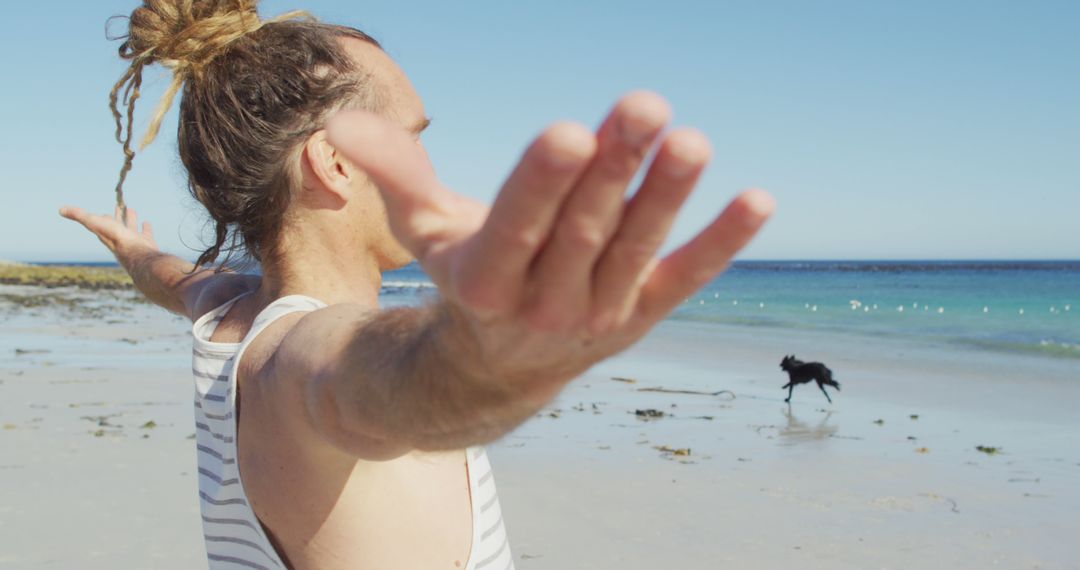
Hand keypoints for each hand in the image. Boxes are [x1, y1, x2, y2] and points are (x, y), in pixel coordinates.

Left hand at [59, 205, 159, 260]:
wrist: (138, 254)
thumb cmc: (116, 239)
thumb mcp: (94, 223)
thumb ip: (79, 215)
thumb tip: (60, 209)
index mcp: (106, 234)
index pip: (102, 223)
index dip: (101, 217)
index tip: (102, 212)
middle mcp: (119, 238)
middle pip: (117, 225)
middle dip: (117, 216)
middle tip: (118, 207)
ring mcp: (133, 241)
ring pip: (131, 228)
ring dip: (131, 219)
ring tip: (132, 210)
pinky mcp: (146, 243)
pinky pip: (146, 234)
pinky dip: (145, 228)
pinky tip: (146, 223)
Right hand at [327, 92, 773, 389]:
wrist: (498, 372)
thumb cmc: (465, 281)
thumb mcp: (426, 232)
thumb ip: (395, 174)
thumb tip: (338, 123)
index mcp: (486, 282)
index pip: (519, 229)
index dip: (544, 185)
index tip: (570, 131)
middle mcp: (544, 306)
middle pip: (583, 234)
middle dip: (613, 172)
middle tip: (642, 107)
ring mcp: (599, 315)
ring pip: (636, 253)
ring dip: (668, 200)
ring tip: (693, 141)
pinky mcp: (642, 315)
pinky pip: (684, 279)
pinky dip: (721, 244)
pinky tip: (758, 199)